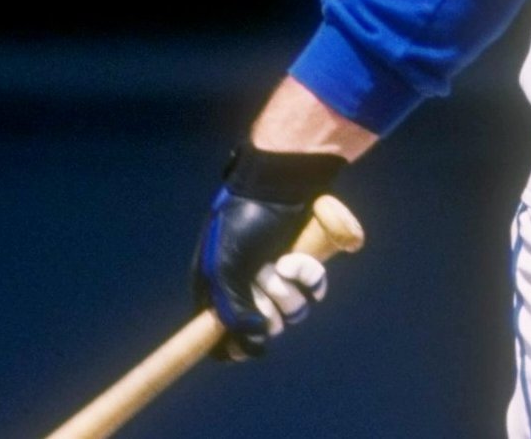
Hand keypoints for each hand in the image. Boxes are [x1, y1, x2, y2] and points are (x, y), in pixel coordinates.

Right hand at [190, 144, 344, 358]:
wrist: (277, 184)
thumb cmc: (243, 223)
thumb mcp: (226, 268)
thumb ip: (234, 310)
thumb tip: (256, 341)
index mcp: (216, 292)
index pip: (223, 340)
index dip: (237, 346)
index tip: (249, 343)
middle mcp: (246, 289)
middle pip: (264, 328)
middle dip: (269, 306)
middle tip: (264, 279)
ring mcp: (276, 277)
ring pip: (293, 310)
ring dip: (290, 289)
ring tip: (282, 262)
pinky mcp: (303, 264)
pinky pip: (314, 289)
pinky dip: (310, 276)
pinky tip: (301, 259)